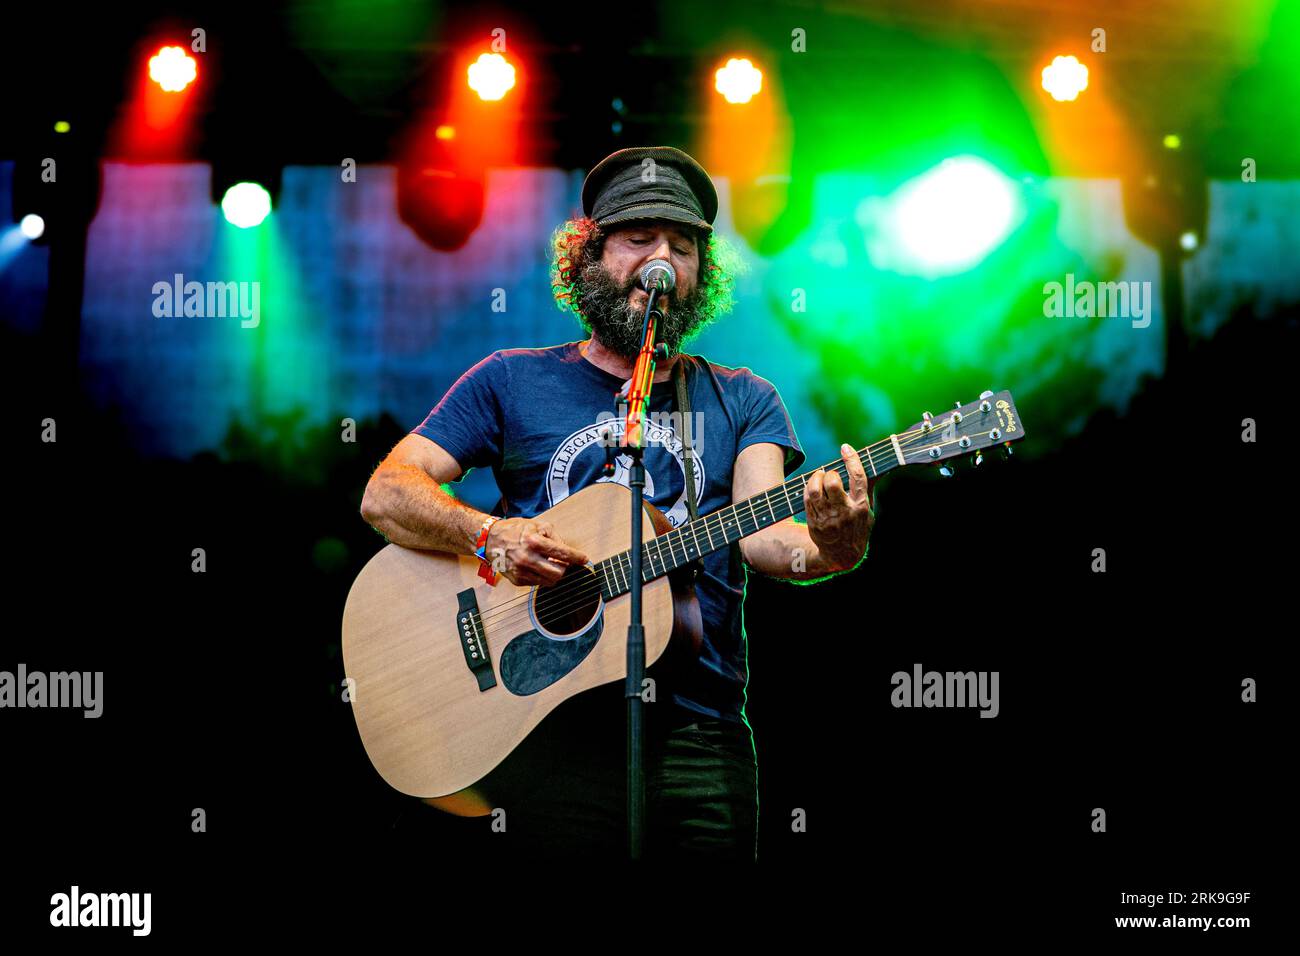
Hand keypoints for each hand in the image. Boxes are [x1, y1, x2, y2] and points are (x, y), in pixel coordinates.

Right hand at [484, 517, 587, 586]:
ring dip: (554, 574)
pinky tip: (537, 567)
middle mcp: (527, 558)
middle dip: (565, 568)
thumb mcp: (538, 526)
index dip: (576, 557)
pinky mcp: (517, 580)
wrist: (490, 540)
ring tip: (550, 564)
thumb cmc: (515, 530)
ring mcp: (521, 571)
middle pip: (558, 572)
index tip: (584, 559)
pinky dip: (542, 576)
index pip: (562, 553)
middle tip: (564, 562)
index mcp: (533, 542)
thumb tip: (568, 552)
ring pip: (549, 581)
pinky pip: (538, 583)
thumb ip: (555, 538)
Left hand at [805, 443, 875, 572]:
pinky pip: (807, 498)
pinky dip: (808, 489)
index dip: (852, 460)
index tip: (845, 448)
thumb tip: (873, 466)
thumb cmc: (856, 528)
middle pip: (832, 483)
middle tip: (830, 476)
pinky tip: (813, 489)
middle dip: (829, 474)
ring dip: (815, 479)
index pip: (858, 478)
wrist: (841, 555)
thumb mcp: (867, 512)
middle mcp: (844, 511)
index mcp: (861, 506)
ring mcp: (827, 517)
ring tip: (819, 479)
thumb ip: (866, 491)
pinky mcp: (814, 521)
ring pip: (815, 490)